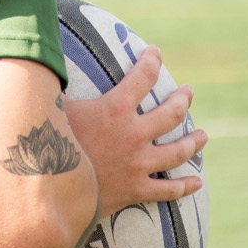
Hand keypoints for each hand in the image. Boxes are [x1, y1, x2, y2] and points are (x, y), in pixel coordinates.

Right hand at [62, 46, 205, 214]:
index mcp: (115, 109)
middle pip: (171, 113)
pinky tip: (197, 182)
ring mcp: (139, 164)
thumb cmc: (46, 145)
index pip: (143, 76)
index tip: (155, 52)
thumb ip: (54, 86)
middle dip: (182, 99)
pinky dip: (184, 186)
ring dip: (193, 141)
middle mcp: (134, 134)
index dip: (151, 61)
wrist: (52, 194)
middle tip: (188, 92)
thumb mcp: (50, 107)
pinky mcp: (136, 190)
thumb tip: (44, 62)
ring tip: (204, 135)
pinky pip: (167, 190)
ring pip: (177, 151)